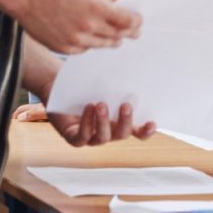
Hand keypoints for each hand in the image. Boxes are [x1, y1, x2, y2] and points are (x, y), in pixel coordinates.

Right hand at [12, 0, 140, 54]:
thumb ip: (106, 1)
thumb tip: (121, 12)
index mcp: (96, 7)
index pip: (127, 21)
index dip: (136, 22)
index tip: (138, 21)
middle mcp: (88, 26)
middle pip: (118, 35)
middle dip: (127, 32)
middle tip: (134, 32)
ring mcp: (76, 39)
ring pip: (104, 45)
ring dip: (111, 40)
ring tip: (116, 37)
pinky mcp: (65, 48)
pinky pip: (86, 49)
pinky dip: (90, 43)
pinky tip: (89, 35)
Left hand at [17, 100, 156, 147]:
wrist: (59, 88)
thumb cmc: (86, 86)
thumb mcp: (104, 86)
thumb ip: (119, 86)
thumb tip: (136, 74)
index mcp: (119, 122)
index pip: (137, 132)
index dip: (146, 131)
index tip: (152, 122)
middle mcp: (108, 132)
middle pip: (122, 135)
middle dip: (125, 121)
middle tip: (125, 105)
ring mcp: (91, 137)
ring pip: (103, 138)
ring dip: (104, 122)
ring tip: (100, 104)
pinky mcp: (74, 138)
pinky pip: (82, 137)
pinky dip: (86, 123)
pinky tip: (88, 108)